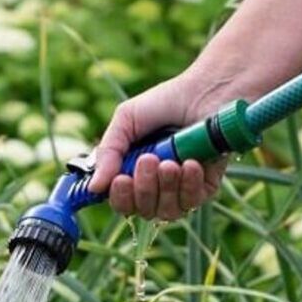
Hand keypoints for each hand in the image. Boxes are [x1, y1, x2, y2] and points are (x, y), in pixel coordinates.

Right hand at [88, 73, 232, 221]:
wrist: (208, 91)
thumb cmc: (166, 101)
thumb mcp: (126, 120)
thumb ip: (108, 152)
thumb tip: (94, 187)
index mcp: (133, 171)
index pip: (122, 202)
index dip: (120, 197)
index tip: (120, 179)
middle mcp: (157, 185)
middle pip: (143, 210)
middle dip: (144, 188)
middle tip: (149, 159)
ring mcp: (182, 188)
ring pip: (167, 211)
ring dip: (166, 188)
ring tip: (171, 161)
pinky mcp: (207, 185)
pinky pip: (193, 202)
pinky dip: (189, 185)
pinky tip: (191, 163)